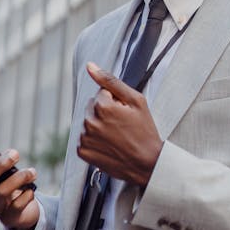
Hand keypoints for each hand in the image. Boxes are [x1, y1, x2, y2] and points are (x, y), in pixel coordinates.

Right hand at [0, 135, 39, 229]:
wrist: (24, 210)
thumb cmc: (11, 184)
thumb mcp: (4, 171)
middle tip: (15, 154)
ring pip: (2, 193)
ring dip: (19, 178)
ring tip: (32, 172)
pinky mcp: (8, 219)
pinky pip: (16, 207)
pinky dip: (26, 195)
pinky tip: (31, 190)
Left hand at [78, 62, 162, 186]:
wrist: (147, 163)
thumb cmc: (145, 130)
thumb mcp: (136, 100)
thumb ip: (110, 81)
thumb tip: (90, 66)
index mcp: (102, 106)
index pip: (102, 93)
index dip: (116, 102)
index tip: (126, 114)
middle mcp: (89, 121)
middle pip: (92, 107)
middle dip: (104, 112)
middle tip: (122, 125)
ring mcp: (85, 138)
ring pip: (88, 122)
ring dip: (99, 125)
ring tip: (116, 136)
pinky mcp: (82, 152)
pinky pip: (83, 138)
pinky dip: (93, 140)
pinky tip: (108, 145)